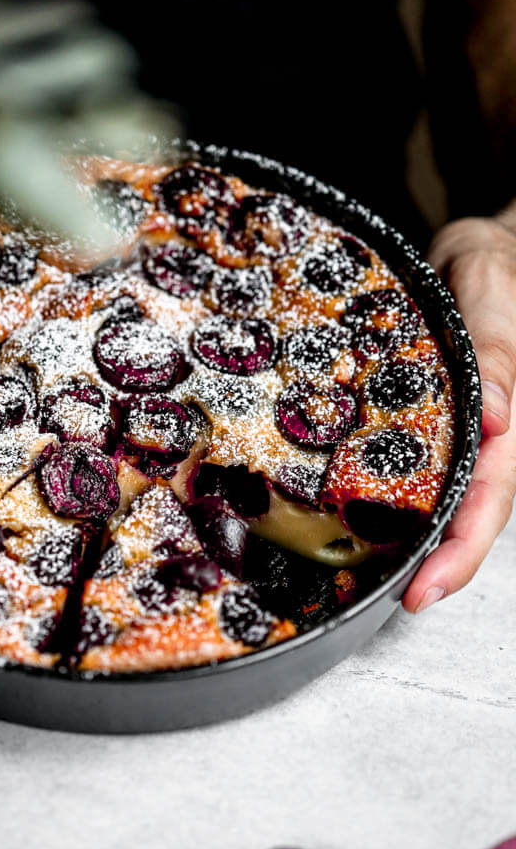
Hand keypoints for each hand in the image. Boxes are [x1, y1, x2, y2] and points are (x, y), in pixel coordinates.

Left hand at [402, 210, 515, 612]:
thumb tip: (495, 415)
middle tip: (394, 600)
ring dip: (407, 541)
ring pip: (435, 499)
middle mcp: (478, 435)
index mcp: (504, 416)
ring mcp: (449, 433)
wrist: (472, 249)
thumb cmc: (492, 266)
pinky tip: (347, 518)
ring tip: (363, 575)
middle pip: (464, 514)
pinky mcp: (416, 424)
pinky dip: (382, 499)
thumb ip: (496, 348)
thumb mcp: (488, 291)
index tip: (426, 588)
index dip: (463, 549)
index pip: (490, 495)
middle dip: (434, 564)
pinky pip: (403, 468)